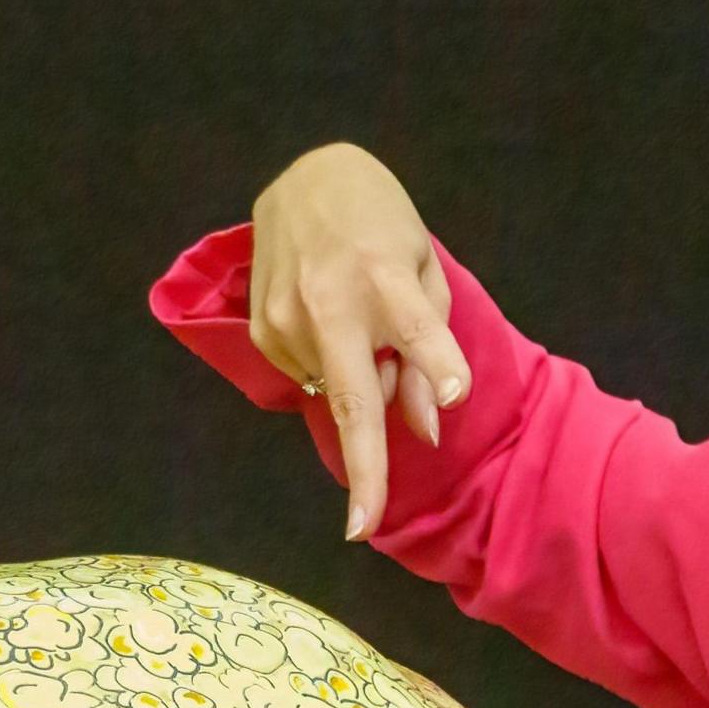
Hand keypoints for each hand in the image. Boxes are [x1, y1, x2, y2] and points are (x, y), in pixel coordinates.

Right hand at [247, 142, 472, 542]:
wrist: (305, 180)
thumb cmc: (380, 224)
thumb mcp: (423, 269)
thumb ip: (430, 345)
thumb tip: (426, 423)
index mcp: (385, 276)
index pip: (414, 328)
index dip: (435, 365)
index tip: (448, 407)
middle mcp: (329, 301)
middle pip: (352, 396)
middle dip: (362, 467)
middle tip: (363, 527)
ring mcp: (285, 319)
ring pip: (334, 389)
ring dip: (359, 379)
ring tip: (363, 325)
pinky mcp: (261, 332)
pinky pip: (307, 374)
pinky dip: (328, 365)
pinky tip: (330, 323)